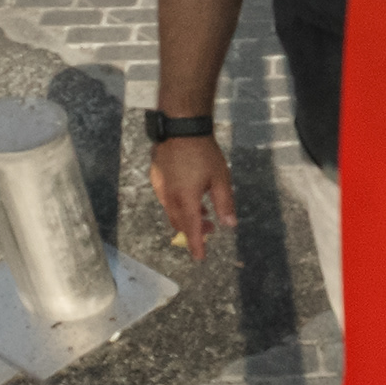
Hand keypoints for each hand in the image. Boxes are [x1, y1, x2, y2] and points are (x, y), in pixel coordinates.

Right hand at [151, 136, 235, 260]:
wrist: (180, 126)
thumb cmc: (204, 152)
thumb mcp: (220, 179)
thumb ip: (225, 204)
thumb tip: (230, 225)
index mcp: (186, 200)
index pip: (191, 230)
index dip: (196, 245)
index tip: (200, 258)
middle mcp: (169, 197)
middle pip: (179, 222)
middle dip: (193, 229)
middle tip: (209, 227)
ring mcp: (160, 186)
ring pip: (171, 210)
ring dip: (186, 215)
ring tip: (202, 211)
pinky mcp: (156, 176)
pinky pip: (166, 197)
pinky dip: (177, 203)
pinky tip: (188, 194)